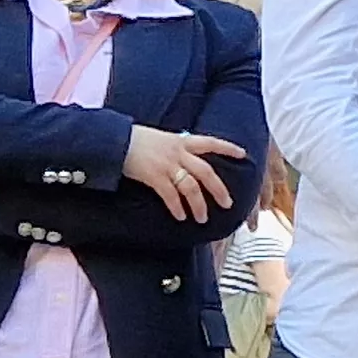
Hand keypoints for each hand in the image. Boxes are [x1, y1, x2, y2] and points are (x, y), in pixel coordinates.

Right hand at [122, 127, 248, 222]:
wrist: (113, 139)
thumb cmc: (134, 139)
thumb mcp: (160, 138)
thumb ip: (175, 147)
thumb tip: (186, 157)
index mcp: (181, 141)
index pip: (210, 142)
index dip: (227, 148)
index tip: (243, 154)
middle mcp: (178, 152)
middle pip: (206, 172)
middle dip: (219, 190)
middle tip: (228, 204)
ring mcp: (167, 165)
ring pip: (191, 188)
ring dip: (199, 205)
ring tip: (202, 218)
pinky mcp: (153, 176)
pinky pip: (170, 195)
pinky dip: (177, 208)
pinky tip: (181, 217)